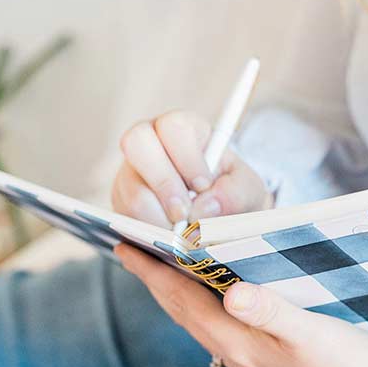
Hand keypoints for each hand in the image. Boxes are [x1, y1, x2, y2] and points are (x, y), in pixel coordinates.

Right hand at [111, 110, 271, 227]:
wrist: (219, 217)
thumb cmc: (230, 193)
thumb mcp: (246, 189)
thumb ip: (235, 193)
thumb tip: (205, 207)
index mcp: (182, 129)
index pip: (174, 127)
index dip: (186, 157)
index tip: (203, 185)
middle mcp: (149, 143)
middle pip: (136, 143)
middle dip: (163, 183)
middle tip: (184, 214)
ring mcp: (130, 172)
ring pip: (129, 189)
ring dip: (156, 217)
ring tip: (181, 234)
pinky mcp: (121, 201)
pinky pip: (125, 216)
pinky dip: (147, 233)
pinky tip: (168, 239)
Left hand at [116, 244, 367, 366]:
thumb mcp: (313, 333)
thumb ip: (271, 312)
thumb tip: (229, 292)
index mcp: (241, 345)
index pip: (183, 302)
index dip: (152, 272)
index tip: (123, 244)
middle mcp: (239, 355)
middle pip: (184, 311)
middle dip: (156, 280)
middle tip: (132, 248)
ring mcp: (254, 361)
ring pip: (201, 320)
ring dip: (179, 292)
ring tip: (162, 267)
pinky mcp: (271, 361)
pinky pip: (223, 327)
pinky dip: (207, 304)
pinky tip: (217, 294)